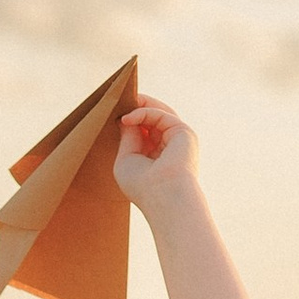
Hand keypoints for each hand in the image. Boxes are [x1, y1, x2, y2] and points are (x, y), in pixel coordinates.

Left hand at [114, 96, 199, 210]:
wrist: (163, 198)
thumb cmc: (142, 187)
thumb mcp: (126, 159)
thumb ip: (127, 138)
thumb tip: (125, 118)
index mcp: (158, 157)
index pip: (145, 131)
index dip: (132, 120)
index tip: (115, 114)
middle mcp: (170, 147)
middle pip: (154, 119)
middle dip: (137, 108)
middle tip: (120, 101)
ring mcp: (178, 139)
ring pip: (160, 113)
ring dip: (142, 104)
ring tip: (124, 101)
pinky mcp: (183, 132)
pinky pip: (161, 114)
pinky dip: (144, 112)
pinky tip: (129, 118)